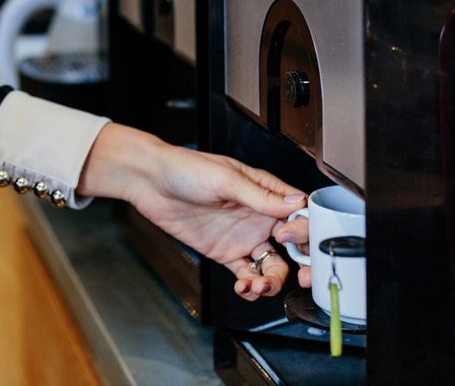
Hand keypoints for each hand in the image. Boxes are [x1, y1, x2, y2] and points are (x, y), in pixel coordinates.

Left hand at [79, 124, 305, 299]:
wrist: (149, 182)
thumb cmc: (185, 168)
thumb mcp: (225, 179)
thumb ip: (260, 196)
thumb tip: (295, 203)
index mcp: (265, 191)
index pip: (299, 213)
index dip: (305, 229)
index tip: (291, 238)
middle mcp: (258, 215)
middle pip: (293, 244)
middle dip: (302, 263)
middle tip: (301, 276)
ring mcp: (243, 235)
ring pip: (272, 265)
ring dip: (273, 279)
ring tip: (261, 285)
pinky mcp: (225, 252)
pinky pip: (247, 273)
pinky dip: (251, 285)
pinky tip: (245, 286)